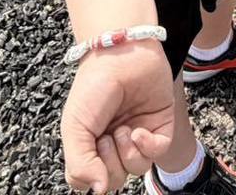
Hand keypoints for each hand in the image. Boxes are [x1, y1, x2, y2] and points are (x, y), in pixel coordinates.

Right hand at [61, 41, 173, 193]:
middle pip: (115, 180)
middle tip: (106, 136)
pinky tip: (139, 131)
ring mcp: (138, 134)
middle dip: (110, 163)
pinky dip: (148, 147)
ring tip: (122, 129)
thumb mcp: (75, 127)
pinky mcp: (160, 124)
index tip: (90, 147)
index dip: (89, 174)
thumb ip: (80, 165)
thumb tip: (98, 190)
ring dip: (127, 153)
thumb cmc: (94, 86)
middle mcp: (115, 143)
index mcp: (91, 144)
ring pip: (137, 169)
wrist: (121, 53)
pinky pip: (158, 153)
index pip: (90, 181)